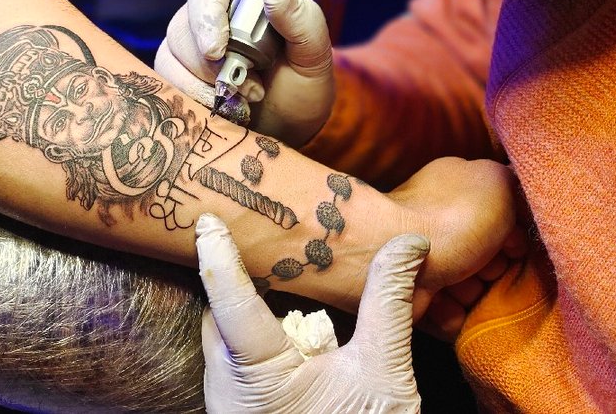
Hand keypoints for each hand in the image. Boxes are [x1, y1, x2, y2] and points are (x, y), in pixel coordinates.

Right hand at [154, 0, 335, 144]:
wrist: (286, 131)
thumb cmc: (301, 88)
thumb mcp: (313, 56)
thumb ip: (303, 21)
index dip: (207, 14)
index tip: (217, 48)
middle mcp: (208, 19)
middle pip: (184, 26)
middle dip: (209, 63)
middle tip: (244, 85)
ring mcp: (187, 48)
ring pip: (170, 56)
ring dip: (203, 84)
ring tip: (242, 99)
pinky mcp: (176, 77)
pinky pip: (166, 82)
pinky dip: (192, 99)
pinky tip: (219, 109)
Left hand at [196, 213, 425, 413]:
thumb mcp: (383, 374)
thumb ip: (388, 304)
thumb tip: (408, 245)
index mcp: (258, 376)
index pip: (229, 300)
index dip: (217, 254)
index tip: (207, 220)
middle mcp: (226, 387)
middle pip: (222, 312)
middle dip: (245, 283)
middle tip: (271, 250)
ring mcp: (223, 400)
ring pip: (224, 335)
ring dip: (250, 314)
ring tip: (282, 294)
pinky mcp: (230, 407)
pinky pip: (230, 357)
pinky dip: (252, 339)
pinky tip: (284, 338)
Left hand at [384, 157, 525, 337]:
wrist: (390, 255)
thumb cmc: (449, 218)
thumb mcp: (497, 183)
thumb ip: (514, 186)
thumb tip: (517, 207)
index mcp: (454, 186)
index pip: (500, 217)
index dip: (512, 236)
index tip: (512, 248)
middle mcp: (437, 219)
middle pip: (486, 256)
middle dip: (492, 270)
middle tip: (483, 270)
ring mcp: (423, 257)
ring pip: (468, 287)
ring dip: (471, 296)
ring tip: (458, 289)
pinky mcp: (412, 292)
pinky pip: (446, 312)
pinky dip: (450, 315)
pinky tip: (445, 306)